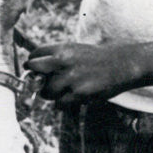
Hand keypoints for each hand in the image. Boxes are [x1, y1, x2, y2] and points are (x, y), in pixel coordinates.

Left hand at [24, 42, 141, 107]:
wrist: (121, 64)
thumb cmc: (94, 58)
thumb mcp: (73, 50)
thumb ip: (54, 57)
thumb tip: (32, 68)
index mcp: (62, 48)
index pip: (35, 55)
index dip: (32, 64)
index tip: (34, 70)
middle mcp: (64, 61)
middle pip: (35, 70)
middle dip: (35, 78)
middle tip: (40, 83)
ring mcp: (71, 78)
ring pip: (47, 91)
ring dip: (51, 95)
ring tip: (61, 92)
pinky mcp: (80, 93)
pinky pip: (60, 104)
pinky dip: (62, 104)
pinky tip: (71, 98)